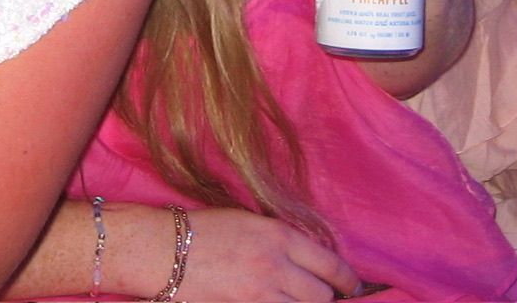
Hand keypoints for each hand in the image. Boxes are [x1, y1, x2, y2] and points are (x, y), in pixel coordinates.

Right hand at [170, 207, 361, 301]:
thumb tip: (309, 259)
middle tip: (324, 299)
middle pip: (321, 295)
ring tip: (301, 302)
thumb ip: (281, 240)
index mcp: (280, 236)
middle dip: (326, 299)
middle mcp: (276, 264)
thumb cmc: (204, 230)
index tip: (352, 287)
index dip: (347, 280)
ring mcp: (260, 291)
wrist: (164, 249)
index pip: (330, 264)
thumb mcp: (250, 222)